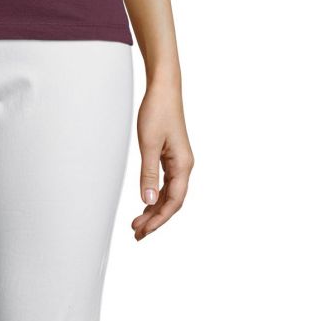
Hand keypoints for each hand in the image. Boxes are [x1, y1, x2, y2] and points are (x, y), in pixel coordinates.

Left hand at [132, 79, 193, 240]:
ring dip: (154, 208)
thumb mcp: (149, 144)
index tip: (144, 231)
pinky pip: (166, 182)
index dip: (159, 219)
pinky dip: (155, 194)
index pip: (174, 202)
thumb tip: (149, 200)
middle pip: (172, 201)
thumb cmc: (158, 111)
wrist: (163, 88)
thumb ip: (149, 174)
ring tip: (138, 222)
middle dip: (155, 219)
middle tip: (137, 233)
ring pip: (169, 193)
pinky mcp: (171, 155)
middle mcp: (184, 166)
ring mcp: (178, 160)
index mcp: (183, 165)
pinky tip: (146, 201)